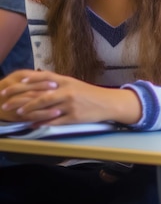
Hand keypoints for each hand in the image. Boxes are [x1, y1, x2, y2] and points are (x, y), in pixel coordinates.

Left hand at [0, 70, 139, 125]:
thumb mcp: (74, 84)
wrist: (108, 102)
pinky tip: (32, 125)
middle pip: (40, 94)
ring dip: (30, 110)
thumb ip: (58, 83)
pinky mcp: (73, 117)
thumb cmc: (89, 93)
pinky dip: (42, 123)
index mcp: (66, 81)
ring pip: (46, 107)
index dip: (27, 80)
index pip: (43, 77)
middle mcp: (67, 90)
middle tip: (6, 102)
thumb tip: (39, 81)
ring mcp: (70, 104)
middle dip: (21, 98)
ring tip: (18, 113)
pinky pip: (54, 121)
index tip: (13, 84)